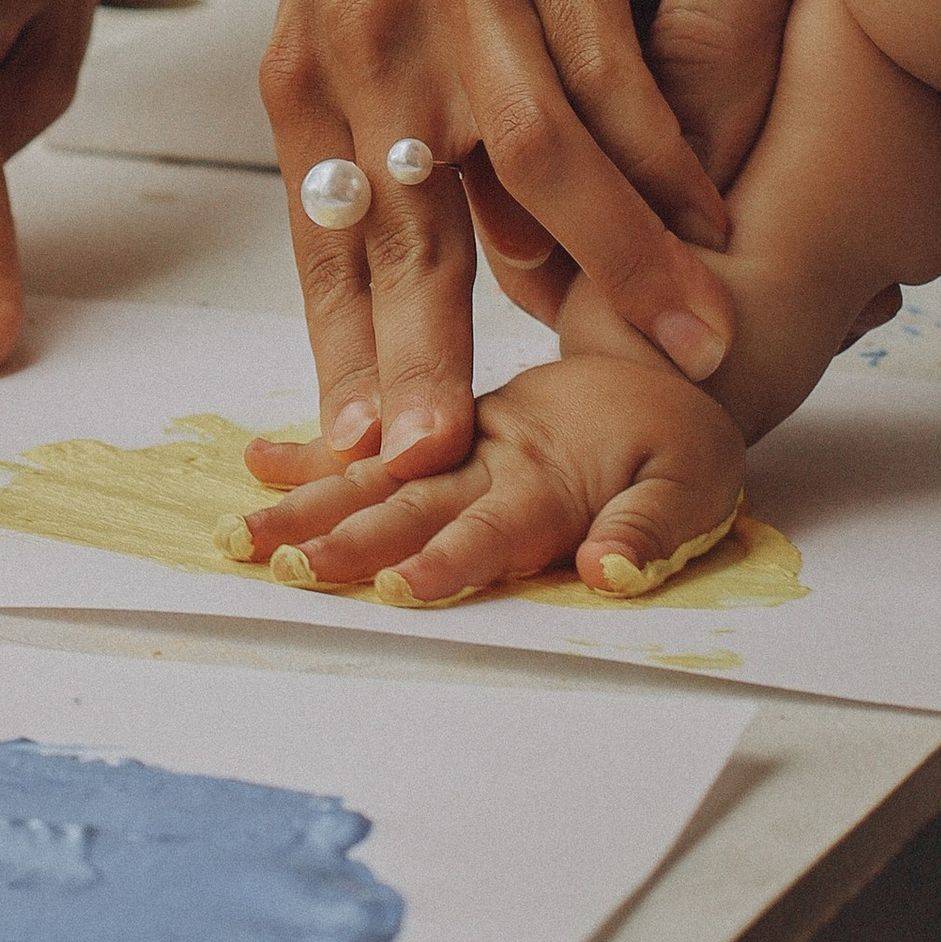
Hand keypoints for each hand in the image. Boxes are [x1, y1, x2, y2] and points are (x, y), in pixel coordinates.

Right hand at [225, 350, 746, 608]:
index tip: (399, 586)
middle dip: (346, 534)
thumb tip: (611, 574)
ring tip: (245, 533)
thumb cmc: (677, 436)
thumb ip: (649, 529)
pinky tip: (259, 464)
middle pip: (408, 498)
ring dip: (308, 499)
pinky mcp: (438, 422)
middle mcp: (486, 448)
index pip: (492, 523)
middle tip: (284, 568)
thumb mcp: (695, 483)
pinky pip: (367, 434)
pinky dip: (313, 450)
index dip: (448, 556)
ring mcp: (452, 432)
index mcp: (547, 470)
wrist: (660, 355)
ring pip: (371, 466)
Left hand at [259, 0, 739, 498]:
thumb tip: (448, 236)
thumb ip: (396, 112)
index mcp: (311, 64)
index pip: (323, 241)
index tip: (368, 450)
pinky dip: (670, 164)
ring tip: (690, 355)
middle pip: (408, 239)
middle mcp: (372, 46)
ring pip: (541, 178)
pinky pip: (619, 86)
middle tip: (458, 472)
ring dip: (622, 278)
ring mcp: (465, 1)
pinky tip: (712, 218)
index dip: (350, 349)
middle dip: (436, 363)